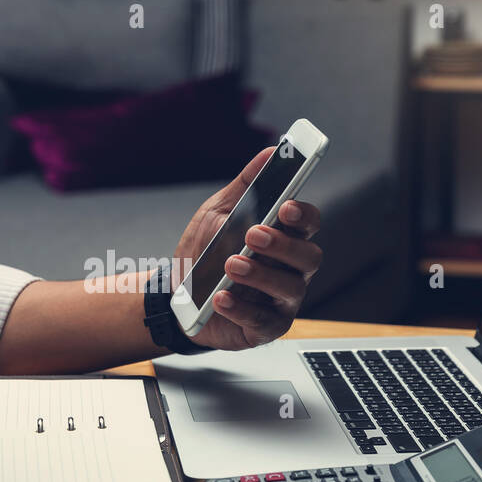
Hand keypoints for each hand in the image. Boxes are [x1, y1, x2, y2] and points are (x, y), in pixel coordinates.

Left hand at [172, 147, 321, 350]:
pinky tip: (221, 297)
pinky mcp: (265, 328)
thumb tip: (270, 153)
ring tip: (231, 264)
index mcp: (284, 238)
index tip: (286, 207)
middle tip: (252, 235)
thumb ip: (246, 186)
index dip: (303, 216)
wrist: (173, 296)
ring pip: (289, 288)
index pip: (309, 224)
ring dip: (261, 275)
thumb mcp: (218, 213)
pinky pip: (262, 321)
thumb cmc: (204, 253)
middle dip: (283, 245)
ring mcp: (281, 301)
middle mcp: (290, 270)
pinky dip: (240, 308)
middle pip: (309, 257)